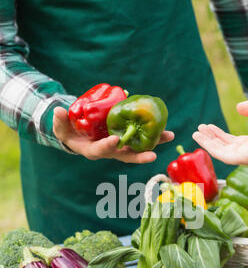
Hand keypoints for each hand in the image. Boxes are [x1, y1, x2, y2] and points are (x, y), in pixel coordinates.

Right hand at [53, 107, 173, 162]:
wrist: (78, 133)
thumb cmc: (69, 131)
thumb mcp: (61, 127)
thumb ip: (59, 121)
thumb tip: (58, 111)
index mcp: (93, 150)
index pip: (101, 151)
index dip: (108, 146)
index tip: (115, 140)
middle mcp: (110, 151)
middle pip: (127, 156)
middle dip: (140, 156)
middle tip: (154, 155)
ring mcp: (119, 146)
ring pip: (138, 147)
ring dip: (154, 143)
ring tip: (170, 136)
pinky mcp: (126, 138)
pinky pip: (140, 137)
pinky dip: (152, 133)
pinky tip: (164, 126)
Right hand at [192, 99, 247, 166]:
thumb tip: (237, 108)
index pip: (234, 141)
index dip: (220, 134)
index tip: (208, 126)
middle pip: (225, 147)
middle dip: (210, 139)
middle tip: (198, 129)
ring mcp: (247, 156)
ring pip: (220, 152)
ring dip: (207, 142)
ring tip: (195, 133)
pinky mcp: (244, 158)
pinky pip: (222, 154)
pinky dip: (210, 146)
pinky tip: (201, 137)